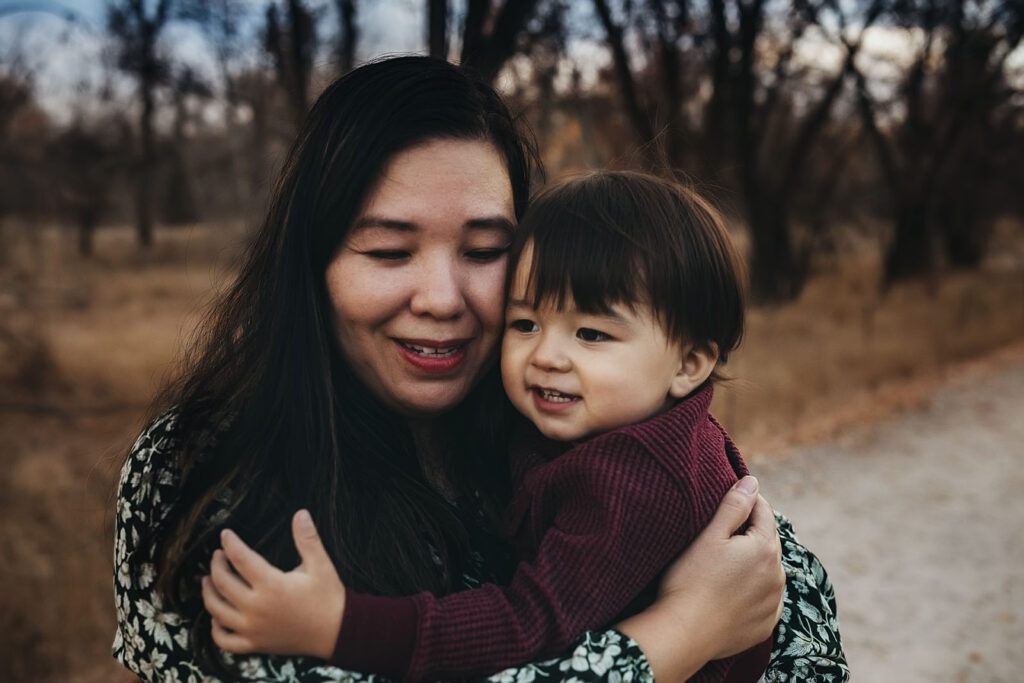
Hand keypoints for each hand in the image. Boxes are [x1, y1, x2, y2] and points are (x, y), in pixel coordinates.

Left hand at [201, 510, 344, 660]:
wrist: (338, 632)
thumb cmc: (328, 598)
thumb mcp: (321, 565)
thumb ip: (307, 538)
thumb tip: (300, 513)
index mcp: (272, 586)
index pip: (241, 558)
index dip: (230, 543)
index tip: (226, 535)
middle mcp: (257, 608)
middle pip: (223, 583)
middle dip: (216, 565)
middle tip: (218, 555)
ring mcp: (253, 629)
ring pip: (217, 611)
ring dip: (208, 594)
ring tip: (207, 580)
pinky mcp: (255, 644)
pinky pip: (224, 640)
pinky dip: (215, 629)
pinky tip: (217, 617)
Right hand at [617, 476, 784, 680]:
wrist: (684, 633)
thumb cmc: (690, 580)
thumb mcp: (709, 536)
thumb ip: (734, 506)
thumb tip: (752, 481)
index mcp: (764, 548)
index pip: (763, 512)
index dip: (748, 500)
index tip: (732, 497)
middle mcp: (777, 575)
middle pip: (769, 540)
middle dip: (752, 530)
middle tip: (726, 528)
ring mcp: (773, 602)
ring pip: (769, 569)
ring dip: (755, 560)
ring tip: (728, 559)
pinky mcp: (765, 624)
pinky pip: (766, 597)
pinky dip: (754, 589)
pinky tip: (733, 589)